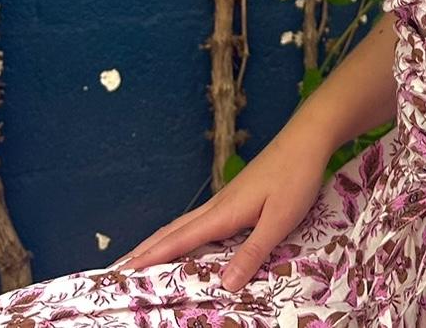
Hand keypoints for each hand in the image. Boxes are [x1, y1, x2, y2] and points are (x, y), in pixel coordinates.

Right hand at [109, 124, 330, 291]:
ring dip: (160, 242)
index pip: (179, 240)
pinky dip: (181, 234)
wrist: (308, 138)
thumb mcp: (279, 220)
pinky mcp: (236, 197)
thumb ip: (252, 252)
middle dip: (145, 251)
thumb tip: (223, 286)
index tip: (123, 272)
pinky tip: (186, 241)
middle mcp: (218, 205)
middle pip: (173, 231)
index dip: (151, 258)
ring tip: (141, 258)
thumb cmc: (296, 177)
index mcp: (223, 213)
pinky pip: (200, 221)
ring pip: (184, 224)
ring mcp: (225, 199)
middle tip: (118, 271)